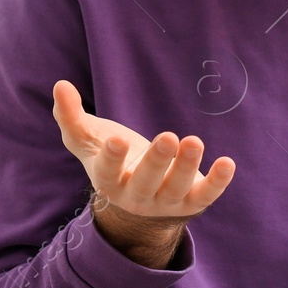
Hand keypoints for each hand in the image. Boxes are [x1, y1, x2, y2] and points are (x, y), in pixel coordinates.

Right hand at [51, 79, 235, 265]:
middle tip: (167, 137)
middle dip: (156, 162)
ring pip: (176, 188)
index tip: (116, 140)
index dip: (111, 159)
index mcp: (109, 182)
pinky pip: (206, 195)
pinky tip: (227, 162)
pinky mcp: (191, 201)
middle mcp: (136, 197)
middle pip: (145, 183)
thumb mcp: (89, 141)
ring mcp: (165, 202)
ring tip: (194, 141)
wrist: (139, 199)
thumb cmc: (113, 161)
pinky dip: (217, 182)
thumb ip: (71, 116)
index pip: (107, 174)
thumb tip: (59, 85)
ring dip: (187, 166)